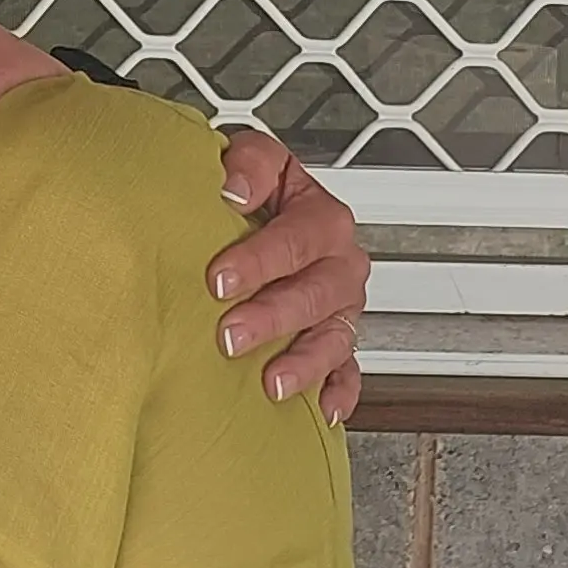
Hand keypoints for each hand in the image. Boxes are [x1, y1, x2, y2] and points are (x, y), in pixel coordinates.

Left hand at [210, 129, 368, 424]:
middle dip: (273, 315)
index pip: (297, 235)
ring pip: (333, 335)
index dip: (259, 257)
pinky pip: (349, 370)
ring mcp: (340, 304)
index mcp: (319, 214)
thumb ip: (246, 164)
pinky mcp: (337, 338)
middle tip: (230, 333)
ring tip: (272, 381)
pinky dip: (339, 391)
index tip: (218, 277)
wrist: (248, 211)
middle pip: (315, 291)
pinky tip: (324, 410)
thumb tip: (233, 189)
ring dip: (304, 361)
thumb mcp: (247, 157)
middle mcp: (337, 260)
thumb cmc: (246, 189)